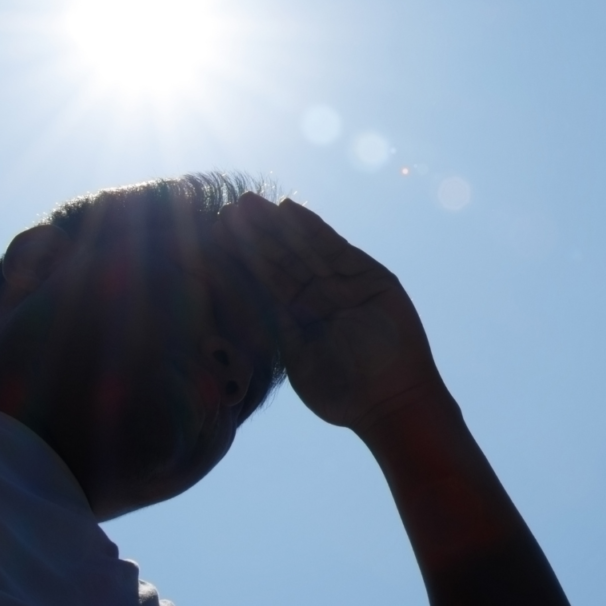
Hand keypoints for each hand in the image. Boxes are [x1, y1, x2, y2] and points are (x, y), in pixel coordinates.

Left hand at [216, 193, 445, 431]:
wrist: (389, 402)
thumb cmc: (342, 392)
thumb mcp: (296, 356)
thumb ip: (276, 325)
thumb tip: (241, 297)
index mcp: (299, 317)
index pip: (266, 280)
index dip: (243, 258)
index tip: (216, 236)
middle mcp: (320, 296)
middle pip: (283, 258)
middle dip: (257, 234)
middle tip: (228, 208)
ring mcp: (346, 284)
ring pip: (305, 247)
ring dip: (277, 225)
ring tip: (250, 203)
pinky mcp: (371, 276)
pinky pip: (335, 247)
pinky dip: (313, 228)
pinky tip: (289, 209)